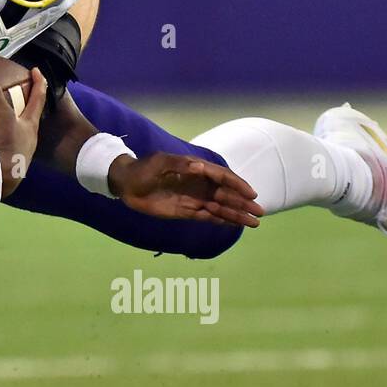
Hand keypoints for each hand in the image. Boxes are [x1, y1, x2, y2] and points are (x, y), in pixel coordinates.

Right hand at [0, 68, 47, 196]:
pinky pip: (6, 143)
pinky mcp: (9, 162)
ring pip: (18, 131)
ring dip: (12, 121)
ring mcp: (20, 151)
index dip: (39, 82)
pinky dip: (0, 136)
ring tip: (1, 113)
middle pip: (30, 115)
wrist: (0, 178)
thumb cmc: (8, 144)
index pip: (39, 98)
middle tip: (18, 91)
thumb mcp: (2, 116)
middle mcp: (29, 138)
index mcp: (31, 124)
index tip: (38, 71)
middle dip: (25, 103)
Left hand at [108, 153, 263, 227]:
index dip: (238, 185)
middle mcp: (199, 185)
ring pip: (220, 208)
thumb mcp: (160, 162)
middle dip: (243, 203)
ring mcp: (194, 198)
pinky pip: (207, 217)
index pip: (222, 177)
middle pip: (226, 194)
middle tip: (260, 213)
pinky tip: (233, 224)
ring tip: (254, 223)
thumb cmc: (143, 169)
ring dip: (236, 214)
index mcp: (196, 169)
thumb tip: (202, 167)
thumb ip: (180, 165)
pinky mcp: (186, 211)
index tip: (251, 194)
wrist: (126, 184)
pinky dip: (220, 220)